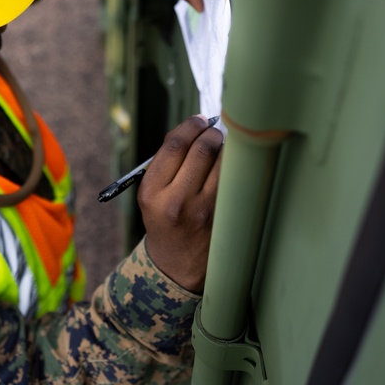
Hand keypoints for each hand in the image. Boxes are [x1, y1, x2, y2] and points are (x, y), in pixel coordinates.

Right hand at [137, 115, 222, 292]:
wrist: (177, 265)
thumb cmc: (165, 221)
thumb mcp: (152, 194)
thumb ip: (167, 163)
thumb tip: (194, 129)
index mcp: (151, 192)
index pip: (174, 145)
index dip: (190, 126)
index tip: (199, 120)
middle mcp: (176, 201)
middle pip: (201, 149)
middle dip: (211, 133)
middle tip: (214, 130)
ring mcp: (202, 210)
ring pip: (222, 162)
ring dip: (225, 148)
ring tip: (221, 147)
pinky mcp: (222, 217)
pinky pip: (232, 180)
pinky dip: (232, 167)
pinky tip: (229, 166)